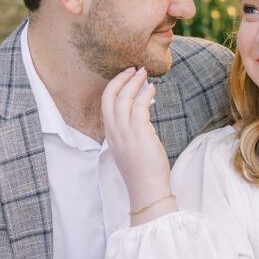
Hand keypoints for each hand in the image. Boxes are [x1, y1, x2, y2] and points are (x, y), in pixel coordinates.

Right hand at [102, 67, 172, 218]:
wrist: (146, 189)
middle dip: (122, 79)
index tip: (126, 76)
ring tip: (145, 74)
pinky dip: (146, 94)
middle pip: (110, 96)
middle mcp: (114, 132)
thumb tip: (141, 110)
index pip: (105, 103)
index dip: (114, 86)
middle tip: (135, 69)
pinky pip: (140, 106)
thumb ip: (130, 129)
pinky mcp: (139, 134)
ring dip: (135, 82)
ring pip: (124, 98)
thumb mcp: (129, 147)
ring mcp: (125, 133)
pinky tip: (153, 90)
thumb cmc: (142, 170)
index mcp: (110, 134)